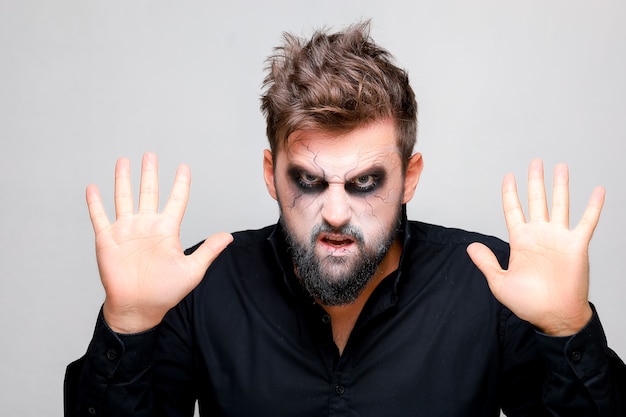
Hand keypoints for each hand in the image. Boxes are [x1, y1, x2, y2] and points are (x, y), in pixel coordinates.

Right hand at [86, 152, 232, 333]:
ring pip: (124, 198)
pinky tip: (93, 188)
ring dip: (123, 179)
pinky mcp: (108, 239)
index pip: (176, 200)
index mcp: (167, 230)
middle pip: (148, 192)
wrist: (138, 308)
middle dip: (149, 173)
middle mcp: (146, 225)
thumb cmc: (166, 292)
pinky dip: (95, 202)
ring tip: (124, 161)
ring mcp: (126, 230)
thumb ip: (209, 250)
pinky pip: (100, 216)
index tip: (184, 167)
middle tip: (150, 155)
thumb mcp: (192, 270)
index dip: (180, 184)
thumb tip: (228, 236)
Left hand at [467, 159, 604, 335]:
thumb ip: (486, 262)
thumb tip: (470, 247)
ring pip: (559, 204)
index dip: (510, 193)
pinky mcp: (576, 245)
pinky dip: (593, 206)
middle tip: (535, 162)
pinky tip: (597, 191)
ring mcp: (558, 238)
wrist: (553, 316)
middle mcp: (539, 235)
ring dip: (560, 186)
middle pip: (536, 201)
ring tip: (560, 167)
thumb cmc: (528, 303)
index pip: (513, 210)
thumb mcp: (499, 282)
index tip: (508, 176)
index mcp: (520, 241)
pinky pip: (587, 221)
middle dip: (535, 181)